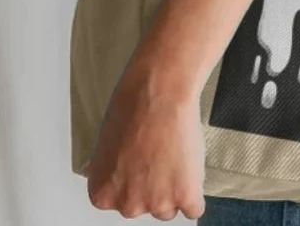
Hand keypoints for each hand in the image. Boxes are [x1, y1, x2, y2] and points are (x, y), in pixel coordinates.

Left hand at [85, 53, 206, 220]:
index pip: (122, 203)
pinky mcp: (185, 196)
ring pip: (170, 207)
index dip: (135, 179)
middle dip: (155, 186)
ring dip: (175, 188)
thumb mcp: (105, 142)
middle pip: (147, 207)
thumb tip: (114, 174)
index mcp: (103, 194)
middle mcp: (127, 205)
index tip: (141, 164)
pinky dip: (195, 190)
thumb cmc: (133, 106)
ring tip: (175, 153)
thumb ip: (111, 169)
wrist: (160, 91)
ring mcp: (157, 203)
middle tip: (160, 154)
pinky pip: (194, 209)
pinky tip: (190, 168)